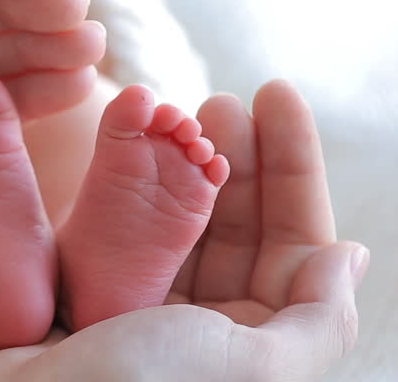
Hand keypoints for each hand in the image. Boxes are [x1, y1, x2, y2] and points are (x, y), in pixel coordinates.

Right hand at [0, 80, 368, 380]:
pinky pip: (133, 229)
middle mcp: (210, 328)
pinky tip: (140, 149)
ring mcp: (154, 309)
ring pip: (186, 223)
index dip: (291, 165)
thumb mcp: (251, 367)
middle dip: (240, 157)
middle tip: (223, 97)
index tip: (275, 96)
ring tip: (182, 113)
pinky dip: (140, 186)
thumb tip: (349, 256)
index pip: (294, 241)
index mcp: (257, 347)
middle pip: (240, 225)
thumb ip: (316, 319)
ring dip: (190, 165)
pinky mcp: (102, 296)